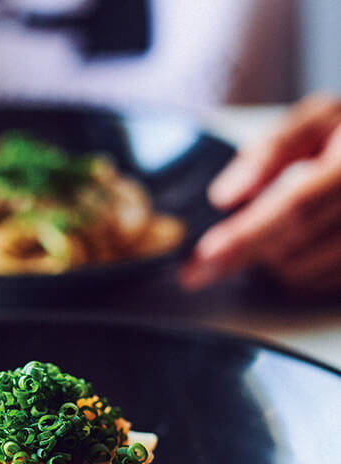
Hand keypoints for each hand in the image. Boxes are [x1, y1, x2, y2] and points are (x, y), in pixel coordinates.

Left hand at [181, 95, 340, 294]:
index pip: (294, 208)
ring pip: (298, 272)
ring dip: (269, 259)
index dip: (246, 235)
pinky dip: (290, 271)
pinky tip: (290, 243)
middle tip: (210, 250)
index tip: (205, 254)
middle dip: (244, 251)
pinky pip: (312, 284)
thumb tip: (225, 195)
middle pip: (292, 248)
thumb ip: (271, 150)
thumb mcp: (316, 120)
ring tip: (268, 227)